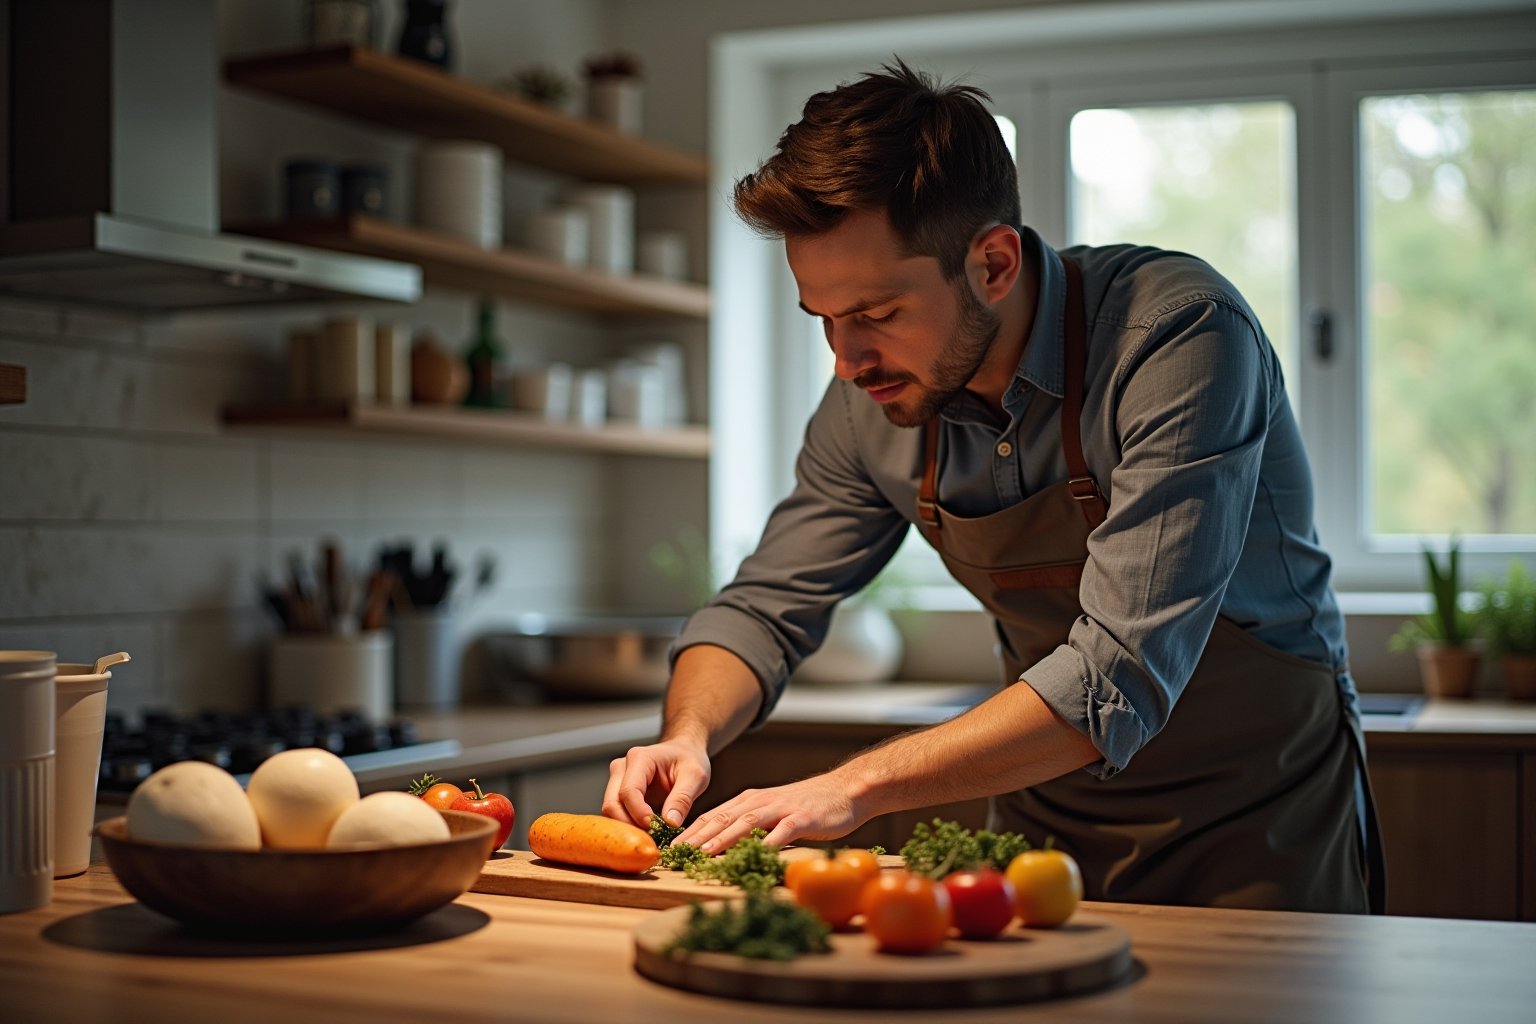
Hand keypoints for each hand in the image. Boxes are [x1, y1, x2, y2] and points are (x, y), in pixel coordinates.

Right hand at [602, 738, 711, 829]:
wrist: (685, 751)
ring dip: (627, 827)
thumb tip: (670, 823)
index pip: (629, 792)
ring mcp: (617, 779)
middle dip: (629, 825)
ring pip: (611, 811)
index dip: (639, 814)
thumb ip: (683, 798)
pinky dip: (628, 825)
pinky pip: (617, 813)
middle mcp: (622, 767)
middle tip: (651, 840)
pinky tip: (646, 833)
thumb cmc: (689, 759)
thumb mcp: (695, 776)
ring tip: (650, 837)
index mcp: (640, 758)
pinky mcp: (618, 792)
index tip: (656, 829)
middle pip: (613, 803)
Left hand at [676, 772, 864, 853]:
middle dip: (696, 837)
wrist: (845, 790)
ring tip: (703, 854)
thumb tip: (724, 848)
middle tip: (675, 855)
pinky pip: (780, 832)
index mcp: (749, 800)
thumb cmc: (808, 806)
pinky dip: (765, 844)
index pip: (712, 816)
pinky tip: (753, 855)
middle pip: (722, 819)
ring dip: (722, 839)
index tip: (670, 850)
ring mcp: (780, 809)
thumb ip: (751, 825)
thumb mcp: (773, 812)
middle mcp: (760, 801)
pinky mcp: (801, 818)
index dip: (690, 832)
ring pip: (745, 823)